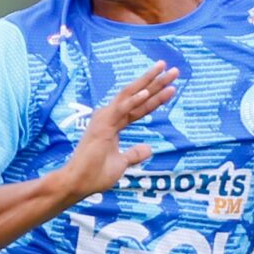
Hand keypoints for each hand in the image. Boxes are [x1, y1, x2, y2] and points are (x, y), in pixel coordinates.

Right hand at [61, 61, 177, 199]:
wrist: (78, 182)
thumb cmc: (95, 174)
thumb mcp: (121, 163)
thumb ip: (134, 153)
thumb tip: (149, 148)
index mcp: (114, 123)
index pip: (140, 107)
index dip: (156, 97)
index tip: (172, 87)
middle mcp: (110, 116)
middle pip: (137, 95)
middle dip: (156, 82)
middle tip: (175, 70)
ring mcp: (105, 118)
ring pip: (130, 95)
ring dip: (148, 82)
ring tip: (164, 70)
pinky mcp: (102, 125)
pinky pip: (121, 110)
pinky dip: (134, 100)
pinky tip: (147, 92)